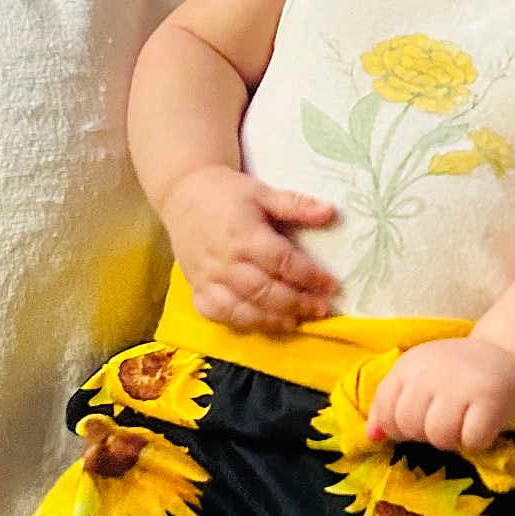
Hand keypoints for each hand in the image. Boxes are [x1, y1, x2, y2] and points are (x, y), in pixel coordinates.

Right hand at [159, 166, 338, 330]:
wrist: (181, 195)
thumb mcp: (262, 192)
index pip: (282, 262)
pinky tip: (264, 323)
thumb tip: (331, 212)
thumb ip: (296, 204)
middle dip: (297, 303)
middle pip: (266, 291)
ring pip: (244, 309)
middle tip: (321, 309)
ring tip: (298, 321)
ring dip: (274, 319)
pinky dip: (243, 323)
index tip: (332, 286)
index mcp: (244, 235)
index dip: (310, 276)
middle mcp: (225, 261)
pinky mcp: (197, 290)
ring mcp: (208, 279)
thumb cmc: (226, 193)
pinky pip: (219, 315)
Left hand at [366, 338, 514, 453]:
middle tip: (445, 418)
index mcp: (409, 365)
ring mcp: (461, 385)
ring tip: (463, 421)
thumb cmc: (457, 373)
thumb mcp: (417, 379)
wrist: (508, 355)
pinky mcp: (490, 399)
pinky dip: (477, 441)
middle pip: (409, 427)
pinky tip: (481, 423)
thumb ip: (389, 406)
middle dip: (425, 433)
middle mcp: (431, 372)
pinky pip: (471, 442)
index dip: (397, 426)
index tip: (418, 419)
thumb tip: (372, 437)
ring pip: (439, 437)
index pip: (384, 410)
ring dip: (451, 439)